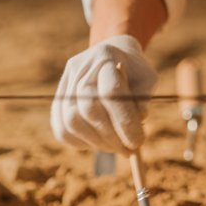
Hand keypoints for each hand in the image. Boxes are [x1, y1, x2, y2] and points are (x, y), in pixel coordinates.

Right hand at [51, 35, 156, 153]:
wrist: (113, 55)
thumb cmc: (135, 71)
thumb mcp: (148, 79)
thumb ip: (143, 100)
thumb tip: (136, 123)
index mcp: (106, 57)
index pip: (110, 93)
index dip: (124, 121)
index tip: (138, 141)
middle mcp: (80, 68)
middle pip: (88, 109)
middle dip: (111, 136)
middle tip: (128, 150)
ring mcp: (65, 83)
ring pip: (71, 121)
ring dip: (96, 142)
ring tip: (115, 147)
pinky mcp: (58, 99)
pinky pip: (61, 129)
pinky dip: (81, 142)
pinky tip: (99, 143)